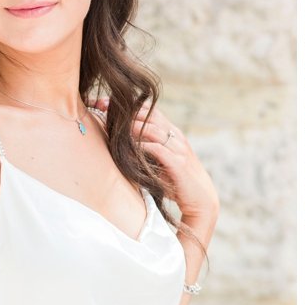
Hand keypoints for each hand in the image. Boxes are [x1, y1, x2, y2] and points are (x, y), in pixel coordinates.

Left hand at [91, 97, 218, 231]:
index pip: (149, 111)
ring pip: (153, 130)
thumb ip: (146, 150)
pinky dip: (143, 147)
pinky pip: (159, 150)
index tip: (105, 104)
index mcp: (172, 132)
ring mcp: (179, 149)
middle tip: (102, 110)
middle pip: (150, 115)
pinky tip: (129, 147)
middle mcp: (176, 136)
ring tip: (113, 127)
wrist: (202, 200)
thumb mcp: (161, 161)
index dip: (128, 106)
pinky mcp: (179, 163)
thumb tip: (120, 144)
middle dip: (126, 112)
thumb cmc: (177, 181)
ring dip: (132, 127)